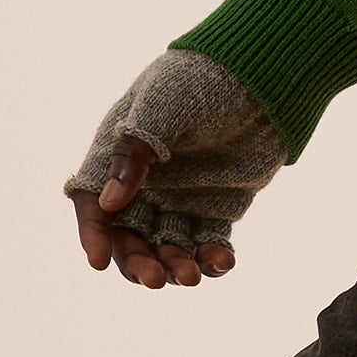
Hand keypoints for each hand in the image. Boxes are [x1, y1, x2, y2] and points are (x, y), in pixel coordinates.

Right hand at [66, 49, 285, 291]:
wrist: (263, 77)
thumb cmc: (203, 79)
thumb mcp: (163, 107)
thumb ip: (135, 152)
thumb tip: (107, 203)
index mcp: (120, 155)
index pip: (94, 204)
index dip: (93, 234)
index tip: (99, 262)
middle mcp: (146, 183)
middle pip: (131, 236)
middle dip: (139, 261)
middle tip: (157, 280)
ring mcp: (181, 197)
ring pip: (169, 246)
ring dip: (176, 265)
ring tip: (194, 276)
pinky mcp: (217, 206)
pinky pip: (208, 241)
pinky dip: (213, 257)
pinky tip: (224, 262)